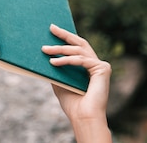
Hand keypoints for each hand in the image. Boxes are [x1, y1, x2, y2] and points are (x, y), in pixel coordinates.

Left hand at [42, 24, 111, 142]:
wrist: (84, 119)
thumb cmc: (72, 104)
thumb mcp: (59, 82)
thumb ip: (56, 67)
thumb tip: (44, 52)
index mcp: (88, 66)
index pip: (76, 47)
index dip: (66, 36)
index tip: (53, 29)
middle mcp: (96, 64)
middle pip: (79, 43)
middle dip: (64, 34)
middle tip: (51, 28)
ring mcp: (101, 65)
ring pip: (77, 50)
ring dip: (59, 49)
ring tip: (45, 50)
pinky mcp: (103, 68)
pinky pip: (81, 60)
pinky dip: (66, 60)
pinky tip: (54, 62)